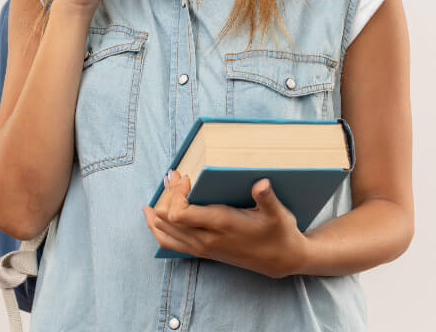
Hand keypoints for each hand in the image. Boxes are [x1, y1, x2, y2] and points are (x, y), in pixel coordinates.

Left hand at [141, 171, 308, 278]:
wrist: (281, 260)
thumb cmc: (279, 233)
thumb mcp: (278, 213)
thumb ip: (267, 198)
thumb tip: (262, 183)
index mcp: (221, 225)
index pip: (179, 213)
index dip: (176, 193)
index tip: (187, 176)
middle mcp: (206, 239)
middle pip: (165, 219)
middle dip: (165, 194)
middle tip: (175, 175)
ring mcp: (202, 248)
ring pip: (162, 232)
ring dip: (157, 209)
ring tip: (164, 187)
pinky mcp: (202, 252)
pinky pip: (168, 242)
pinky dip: (156, 227)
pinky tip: (154, 214)